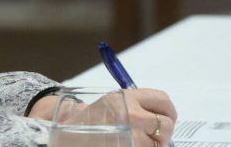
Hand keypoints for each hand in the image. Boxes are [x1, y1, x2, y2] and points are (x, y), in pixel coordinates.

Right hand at [38, 88, 176, 146]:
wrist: (71, 132)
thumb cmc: (93, 118)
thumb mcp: (113, 101)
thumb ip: (137, 103)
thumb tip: (163, 114)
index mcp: (127, 97)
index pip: (162, 100)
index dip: (168, 110)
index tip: (167, 116)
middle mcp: (132, 114)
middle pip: (166, 123)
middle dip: (162, 130)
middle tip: (153, 132)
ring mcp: (133, 135)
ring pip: (160, 142)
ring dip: (153, 143)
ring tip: (136, 140)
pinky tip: (132, 144)